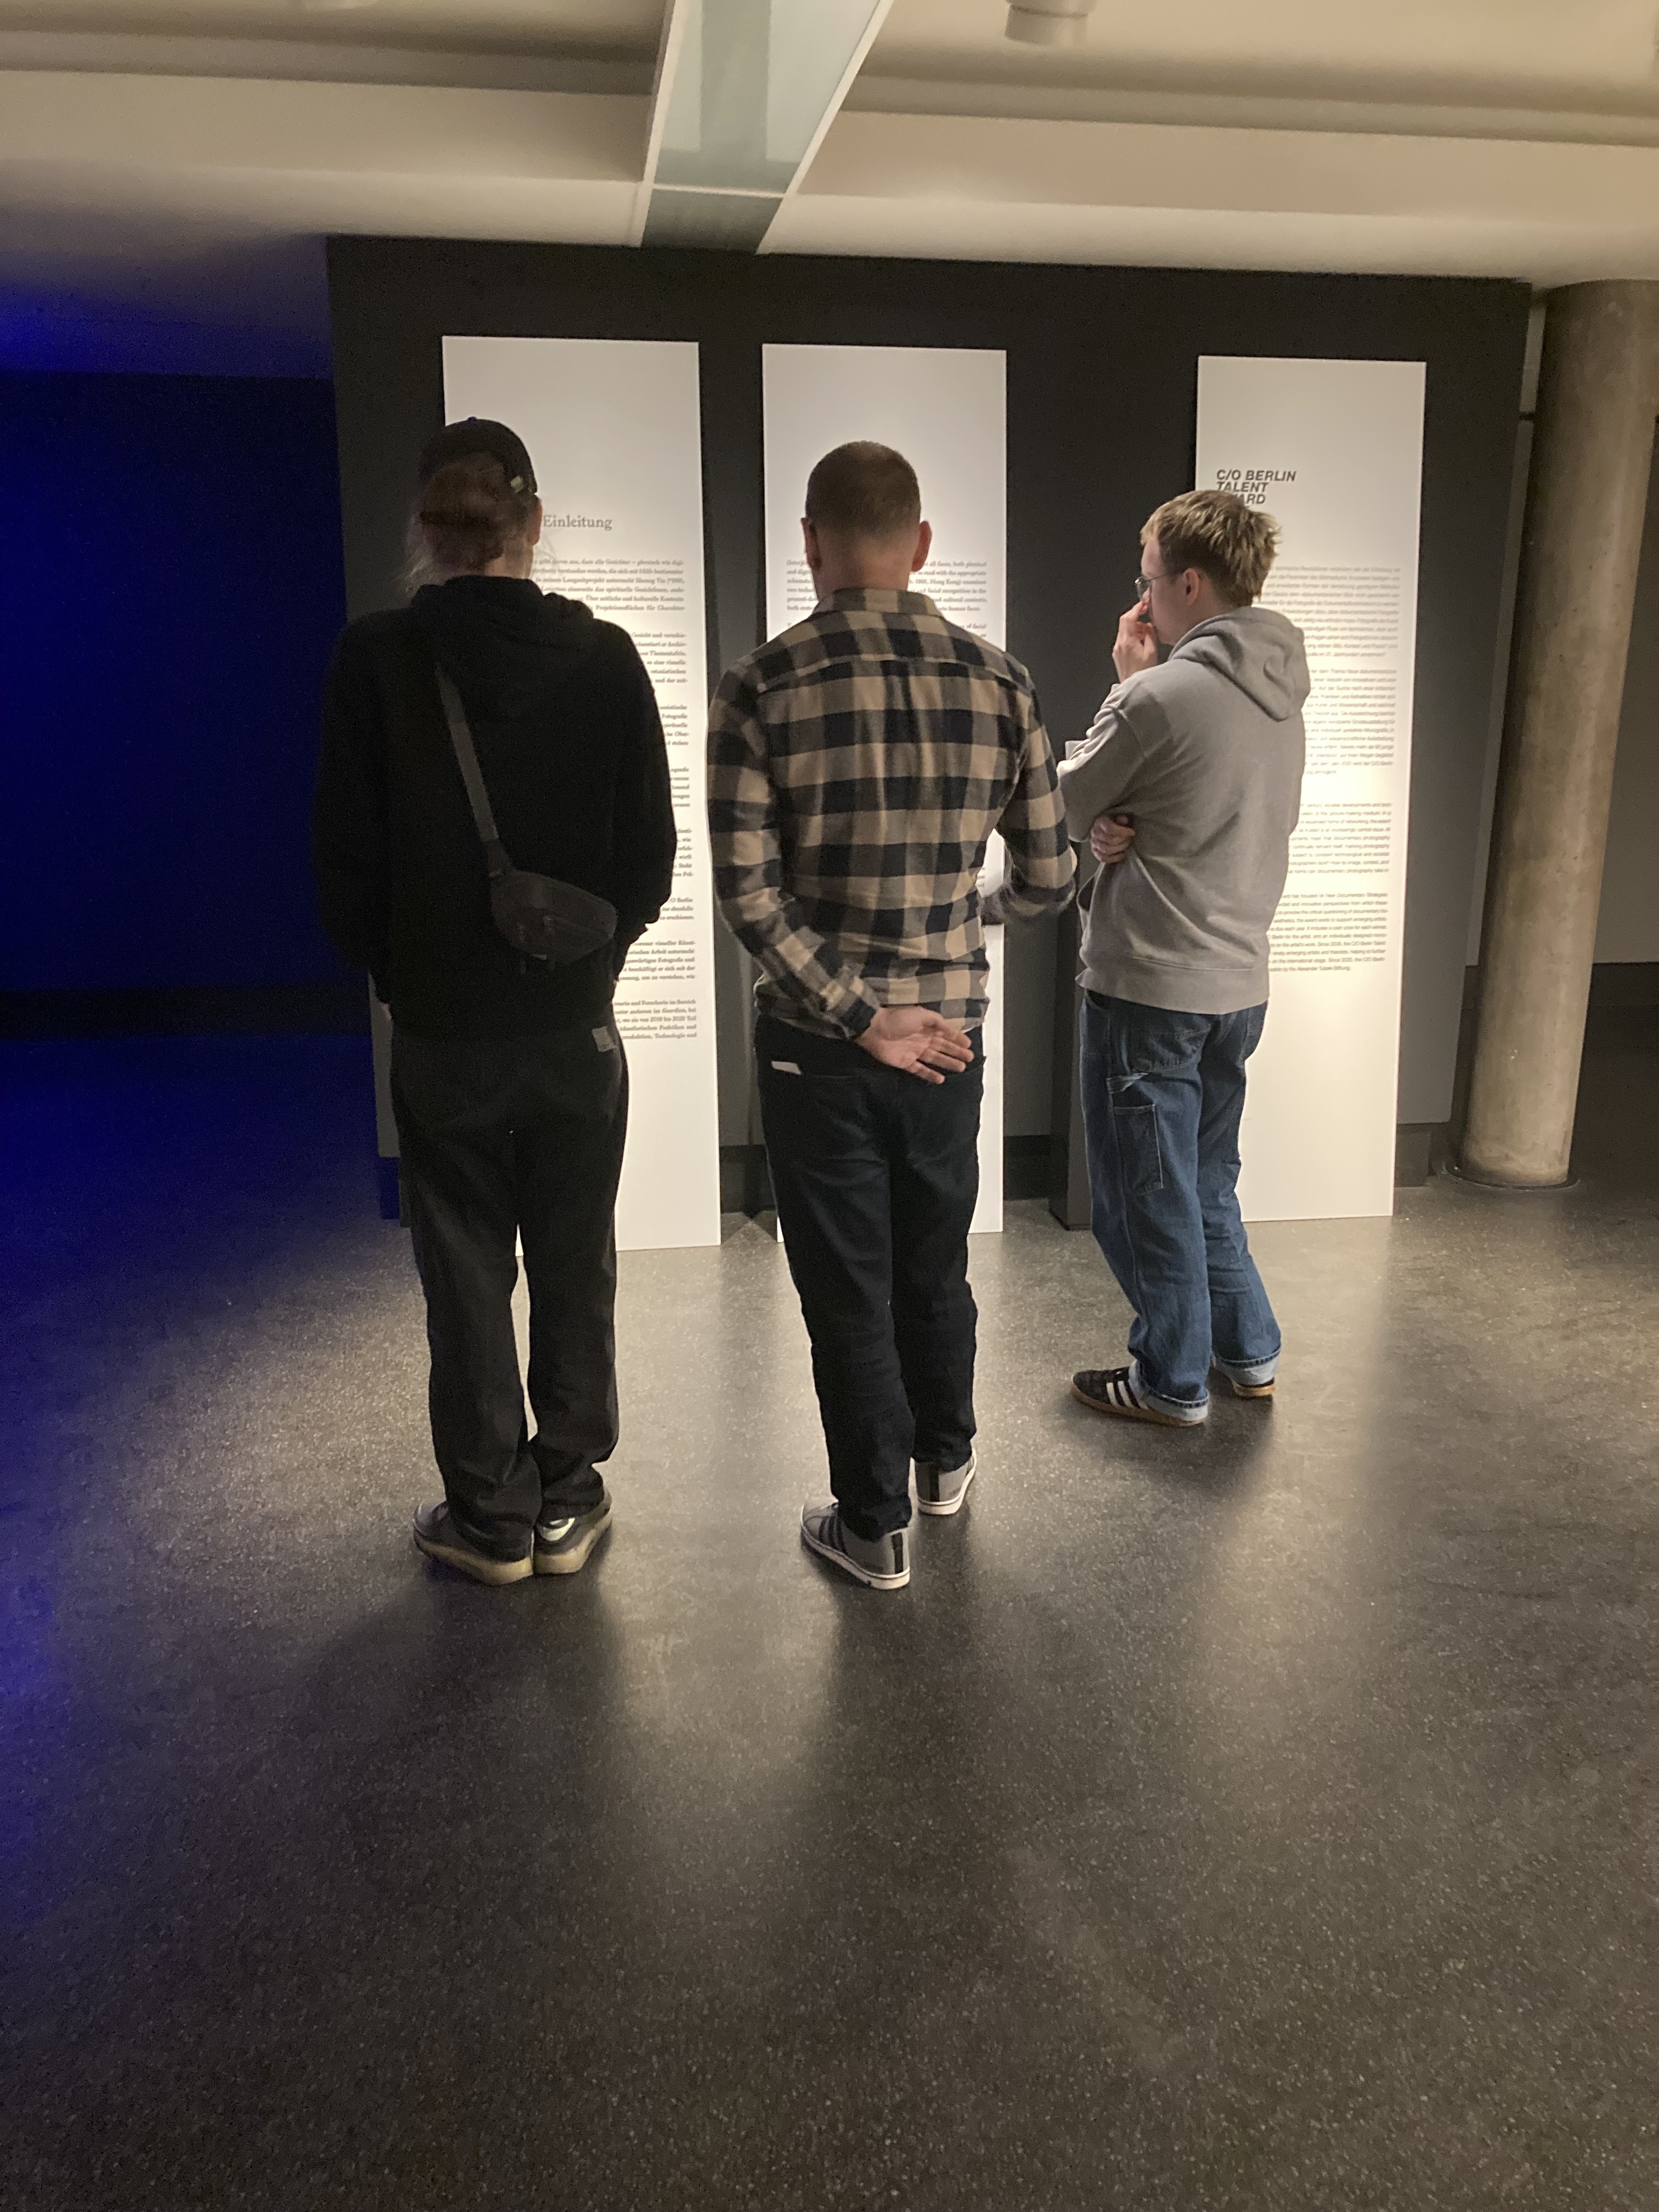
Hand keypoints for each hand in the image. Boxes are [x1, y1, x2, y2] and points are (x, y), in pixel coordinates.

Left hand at [856, 1006, 975, 1083]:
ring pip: (935, 1059)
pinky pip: (920, 1070)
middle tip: (969, 1059)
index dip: (957, 1039)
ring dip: (948, 1063)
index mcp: (926, 1027)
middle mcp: (922, 1039)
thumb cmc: (897, 1019)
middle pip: (943, 1047)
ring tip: (961, 1068)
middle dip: (956, 1053)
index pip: (945, 1034)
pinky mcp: (905, 1063)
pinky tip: (941, 1079)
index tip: (969, 1045)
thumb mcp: (920, 1014)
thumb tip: (949, 1027)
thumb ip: (935, 1020)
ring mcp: (914, 1052)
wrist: (874, 1030)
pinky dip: (930, 1075)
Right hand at [1089, 813, 1135, 866]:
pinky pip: (1103, 858)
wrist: (1103, 828)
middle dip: (1122, 840)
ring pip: (1106, 850)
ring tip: (1126, 845)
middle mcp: (1094, 833)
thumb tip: (1124, 820)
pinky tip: (1122, 854)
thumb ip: (1120, 819)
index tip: (1132, 832)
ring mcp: (1093, 843)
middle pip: (1109, 840)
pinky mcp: (1094, 852)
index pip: (1109, 828)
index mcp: (1100, 822)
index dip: (1122, 831)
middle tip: (1130, 839)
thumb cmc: (1113, 822)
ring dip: (1119, 848)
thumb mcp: (1117, 817)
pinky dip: (1114, 858)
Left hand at [1112, 597, 1158, 680]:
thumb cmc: (1143, 673)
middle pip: (1123, 621)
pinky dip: (1131, 635)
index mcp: (1127, 641)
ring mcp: (1117, 649)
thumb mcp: (1151, 652)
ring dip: (1134, 626)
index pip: (1128, 618)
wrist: (1132, 687)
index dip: (1136, 608)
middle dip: (1134, 615)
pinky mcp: (1117, 654)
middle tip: (1144, 613)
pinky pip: (1123, 638)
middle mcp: (1119, 644)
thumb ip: (1149, 635)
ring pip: (1123, 630)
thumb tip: (1147, 626)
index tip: (1143, 605)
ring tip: (1145, 633)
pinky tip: (1140, 641)